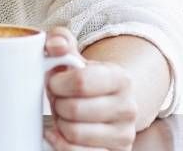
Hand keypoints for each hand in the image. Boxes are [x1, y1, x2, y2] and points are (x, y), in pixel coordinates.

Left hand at [44, 27, 137, 150]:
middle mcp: (128, 108)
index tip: (54, 81)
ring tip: (63, 114)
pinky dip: (60, 143)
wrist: (106, 103)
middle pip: (73, 109)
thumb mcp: (73, 55)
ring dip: (59, 123)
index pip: (81, 81)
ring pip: (73, 133)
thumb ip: (61, 41)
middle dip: (56, 103)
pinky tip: (58, 132)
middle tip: (57, 98)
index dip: (58, 82)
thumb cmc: (84, 79)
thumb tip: (55, 44)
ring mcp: (124, 135)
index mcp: (120, 78)